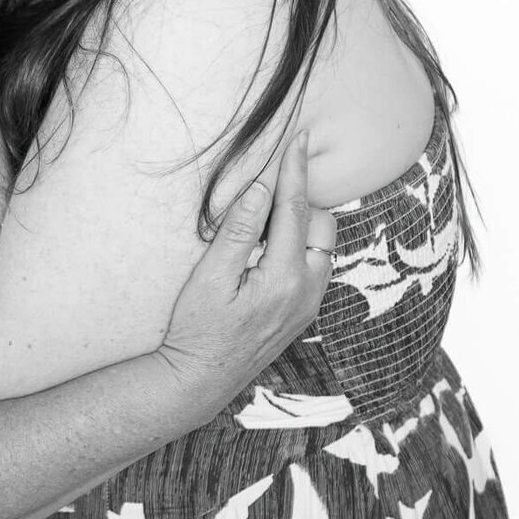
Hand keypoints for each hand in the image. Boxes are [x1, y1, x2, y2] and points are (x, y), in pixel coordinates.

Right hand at [160, 134, 335, 412]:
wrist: (199, 380)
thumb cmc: (196, 330)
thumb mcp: (209, 277)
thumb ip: (239, 232)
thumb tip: (260, 190)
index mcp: (284, 277)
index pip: (296, 209)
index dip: (296, 170)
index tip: (300, 138)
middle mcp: (307, 291)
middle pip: (321, 224)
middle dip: (301, 199)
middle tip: (269, 184)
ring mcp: (309, 305)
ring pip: (322, 246)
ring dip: (301, 224)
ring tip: (266, 215)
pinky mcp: (303, 313)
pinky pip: (314, 265)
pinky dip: (300, 246)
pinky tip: (269, 246)